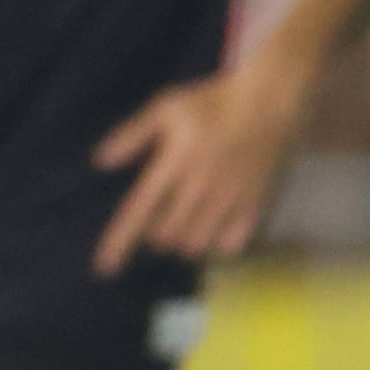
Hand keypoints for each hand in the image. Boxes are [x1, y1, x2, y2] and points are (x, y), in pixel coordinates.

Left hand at [92, 66, 300, 273]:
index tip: (103, 268)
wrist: (270, 101)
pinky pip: (230, 246)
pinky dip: (216, 246)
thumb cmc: (212, 104)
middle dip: (154, 235)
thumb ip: (132, 135)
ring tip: (184, 222)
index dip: (118, 242)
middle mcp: (201, 186)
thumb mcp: (165, 108)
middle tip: (160, 216)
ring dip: (182, 242)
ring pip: (195, 245)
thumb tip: (100, 161)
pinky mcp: (256, 206)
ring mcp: (231, 199)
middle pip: (165, 237)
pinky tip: (213, 228)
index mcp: (174, 163)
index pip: (138, 211)